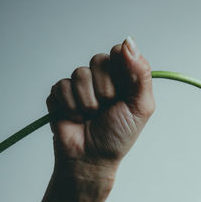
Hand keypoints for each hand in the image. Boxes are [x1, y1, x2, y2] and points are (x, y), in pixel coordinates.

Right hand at [46, 37, 154, 178]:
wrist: (91, 159)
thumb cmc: (118, 135)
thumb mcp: (141, 106)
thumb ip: (141, 73)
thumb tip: (129, 42)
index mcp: (123, 77)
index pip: (119, 52)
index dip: (120, 70)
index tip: (122, 92)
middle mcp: (102, 77)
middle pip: (99, 60)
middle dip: (105, 90)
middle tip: (107, 109)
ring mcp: (80, 84)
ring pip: (80, 73)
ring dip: (87, 102)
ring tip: (91, 116)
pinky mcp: (60, 93)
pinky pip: (61, 86)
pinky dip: (70, 107)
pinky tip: (75, 118)